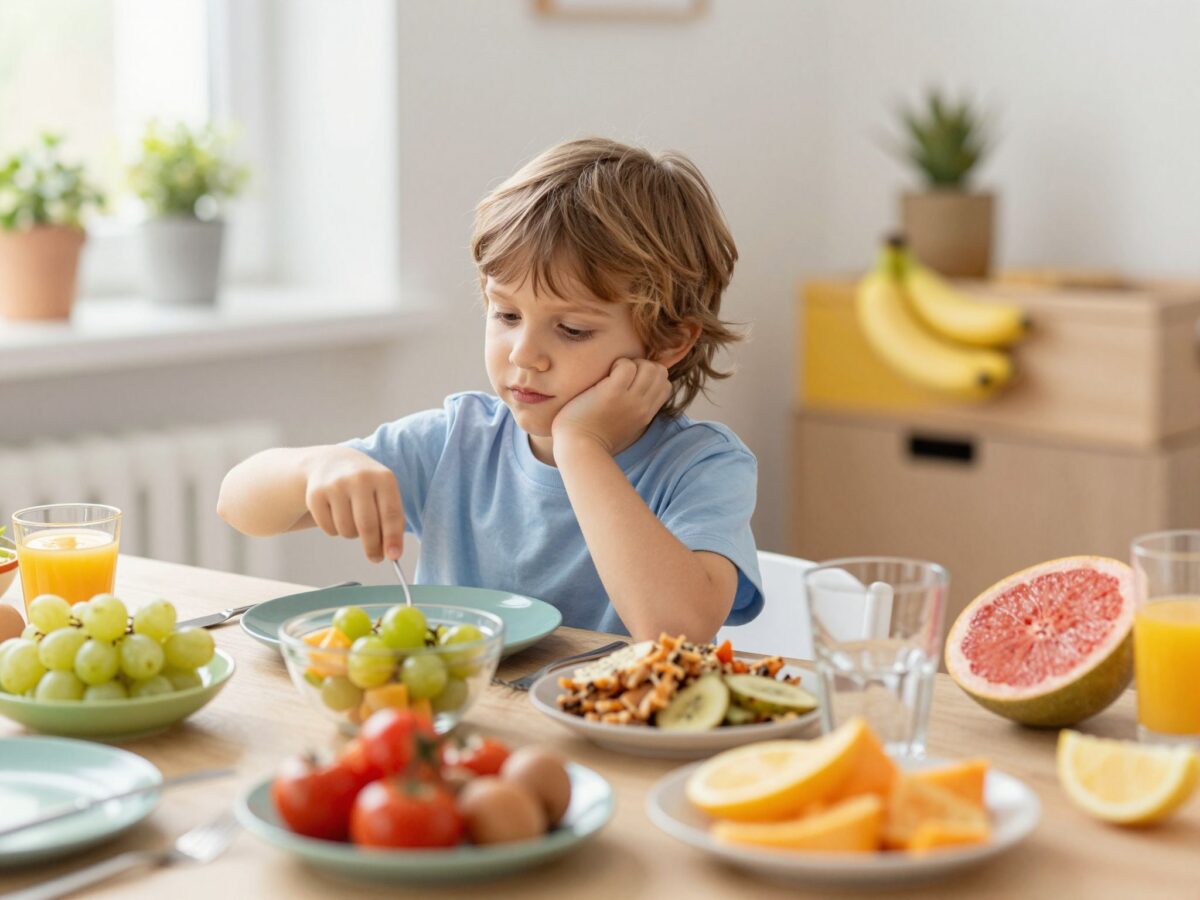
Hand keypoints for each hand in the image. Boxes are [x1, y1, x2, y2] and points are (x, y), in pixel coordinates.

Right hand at [303, 447, 404, 562]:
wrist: (331, 463)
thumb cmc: (366, 485)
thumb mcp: (384, 492)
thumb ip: (393, 520)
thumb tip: (392, 552)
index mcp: (383, 477)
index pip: (391, 513)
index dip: (393, 538)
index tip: (394, 556)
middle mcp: (359, 478)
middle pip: (367, 525)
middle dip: (372, 547)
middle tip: (375, 558)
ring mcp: (335, 485)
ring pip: (347, 530)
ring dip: (352, 535)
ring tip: (353, 521)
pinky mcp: (315, 495)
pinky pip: (329, 529)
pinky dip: (335, 530)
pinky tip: (336, 514)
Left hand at [552, 358, 670, 455]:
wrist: (579, 448)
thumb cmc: (593, 437)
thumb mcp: (624, 427)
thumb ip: (633, 412)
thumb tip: (632, 394)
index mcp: (646, 415)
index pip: (666, 386)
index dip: (651, 377)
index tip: (632, 381)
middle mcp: (643, 407)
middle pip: (661, 372)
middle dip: (644, 366)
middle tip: (622, 375)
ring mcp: (630, 400)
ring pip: (649, 367)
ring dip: (631, 363)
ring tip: (614, 374)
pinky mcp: (613, 393)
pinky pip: (627, 366)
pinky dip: (617, 364)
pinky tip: (605, 375)